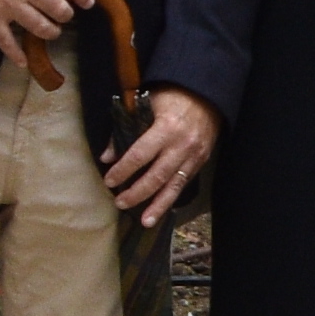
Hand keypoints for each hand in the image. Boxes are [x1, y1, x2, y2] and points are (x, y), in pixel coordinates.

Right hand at [0, 0, 91, 67]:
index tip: (87, 2)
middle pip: (59, 9)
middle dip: (65, 14)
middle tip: (62, 14)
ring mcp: (9, 4)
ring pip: (40, 27)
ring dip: (50, 32)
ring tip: (52, 30)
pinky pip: (7, 41)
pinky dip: (16, 54)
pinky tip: (23, 62)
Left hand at [100, 86, 217, 225]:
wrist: (208, 94)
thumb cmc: (173, 96)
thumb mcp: (146, 104)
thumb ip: (125, 129)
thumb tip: (106, 156)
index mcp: (166, 127)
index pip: (140, 154)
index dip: (123, 170)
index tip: (109, 180)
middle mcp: (181, 145)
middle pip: (156, 176)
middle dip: (137, 192)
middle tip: (119, 203)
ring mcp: (194, 155)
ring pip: (174, 186)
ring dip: (158, 205)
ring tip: (144, 221)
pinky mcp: (200, 161)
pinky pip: (184, 184)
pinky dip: (172, 198)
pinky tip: (161, 210)